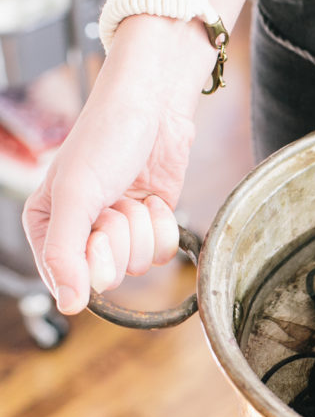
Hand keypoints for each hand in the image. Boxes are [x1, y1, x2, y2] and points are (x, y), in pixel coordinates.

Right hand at [22, 16, 211, 314]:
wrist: (152, 109)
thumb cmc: (105, 140)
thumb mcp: (76, 195)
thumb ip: (66, 252)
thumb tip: (67, 307)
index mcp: (47, 227)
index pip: (68, 280)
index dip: (92, 259)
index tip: (98, 227)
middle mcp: (81, 234)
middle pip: (110, 275)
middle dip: (120, 238)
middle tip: (116, 203)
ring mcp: (120, 231)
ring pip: (140, 264)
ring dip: (143, 227)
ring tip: (132, 195)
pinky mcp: (152, 226)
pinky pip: (165, 252)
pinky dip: (164, 225)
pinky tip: (154, 198)